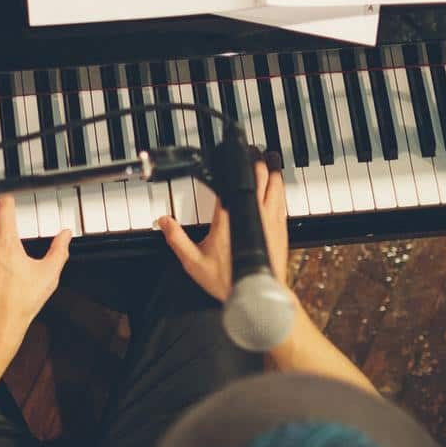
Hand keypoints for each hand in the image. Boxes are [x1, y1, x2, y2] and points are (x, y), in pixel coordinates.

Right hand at [158, 155, 289, 302]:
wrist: (256, 294)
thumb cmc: (227, 281)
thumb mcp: (193, 262)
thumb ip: (176, 239)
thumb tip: (162, 221)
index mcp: (231, 217)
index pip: (234, 183)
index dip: (233, 165)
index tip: (230, 155)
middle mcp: (255, 214)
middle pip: (259, 178)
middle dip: (256, 162)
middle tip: (253, 152)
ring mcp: (271, 220)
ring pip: (276, 186)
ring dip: (272, 172)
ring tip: (269, 161)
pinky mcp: (282, 229)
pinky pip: (282, 201)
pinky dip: (280, 189)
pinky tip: (278, 188)